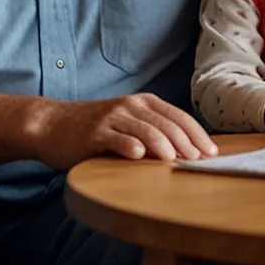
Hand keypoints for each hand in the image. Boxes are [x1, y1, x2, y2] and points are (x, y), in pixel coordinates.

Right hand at [28, 93, 217, 167]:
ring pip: (146, 130)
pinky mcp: (94, 133)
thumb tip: (187, 152)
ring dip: (164, 145)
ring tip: (175, 160)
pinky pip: (117, 139)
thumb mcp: (126, 123)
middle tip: (198, 161)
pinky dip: (130, 147)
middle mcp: (129, 106)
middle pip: (167, 124)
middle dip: (187, 143)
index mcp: (142, 103)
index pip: (178, 116)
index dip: (198, 134)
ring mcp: (112, 118)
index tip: (212, 153)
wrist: (52, 124)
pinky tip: (139, 157)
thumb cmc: (94, 128)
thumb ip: (151, 131)